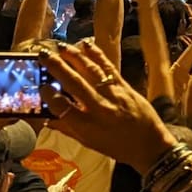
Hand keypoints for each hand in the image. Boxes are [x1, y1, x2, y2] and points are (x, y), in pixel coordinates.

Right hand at [41, 43, 175, 172]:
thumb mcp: (89, 142)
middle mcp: (100, 108)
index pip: (63, 108)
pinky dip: (97, 55)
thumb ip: (68, 129)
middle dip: (58, 68)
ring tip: (62, 47)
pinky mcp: (125, 87)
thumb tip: (47, 118)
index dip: (50, 96)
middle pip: (75, 84)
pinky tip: (86, 45)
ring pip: (92, 72)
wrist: (150, 144)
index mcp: (88, 126)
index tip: (42, 86)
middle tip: (44, 55)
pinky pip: (109, 68)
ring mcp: (114, 95)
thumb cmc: (117, 147)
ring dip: (76, 57)